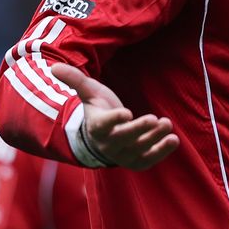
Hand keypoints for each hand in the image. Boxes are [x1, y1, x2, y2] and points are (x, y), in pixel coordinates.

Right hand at [51, 63, 179, 170]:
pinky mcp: (136, 162)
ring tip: (167, 124)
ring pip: (138, 149)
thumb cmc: (97, 110)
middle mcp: (108, 144)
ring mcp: (122, 155)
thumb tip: (54, 66)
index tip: (127, 112)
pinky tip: (173, 140)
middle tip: (154, 119)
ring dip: (154, 139)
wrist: (101, 138)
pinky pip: (148, 160)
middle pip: (124, 139)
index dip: (115, 119)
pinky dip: (161, 152)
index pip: (104, 125)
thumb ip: (75, 80)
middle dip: (139, 130)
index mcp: (97, 127)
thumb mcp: (88, 93)